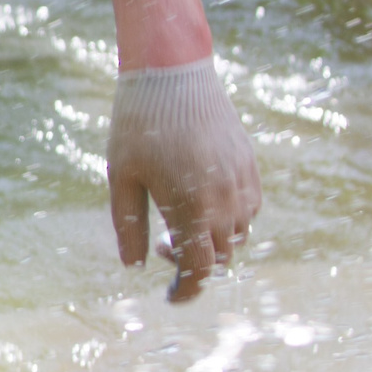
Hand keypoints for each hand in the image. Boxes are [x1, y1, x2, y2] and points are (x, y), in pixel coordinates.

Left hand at [107, 59, 261, 302]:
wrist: (173, 73)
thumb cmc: (138, 125)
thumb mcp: (122, 178)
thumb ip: (128, 226)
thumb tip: (133, 267)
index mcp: (192, 207)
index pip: (201, 270)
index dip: (187, 291)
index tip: (171, 298)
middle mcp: (226, 200)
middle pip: (222, 256)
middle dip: (194, 263)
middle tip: (161, 243)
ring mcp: (242, 181)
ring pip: (240, 234)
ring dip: (214, 240)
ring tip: (178, 218)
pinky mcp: (250, 164)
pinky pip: (250, 207)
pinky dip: (230, 218)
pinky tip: (201, 201)